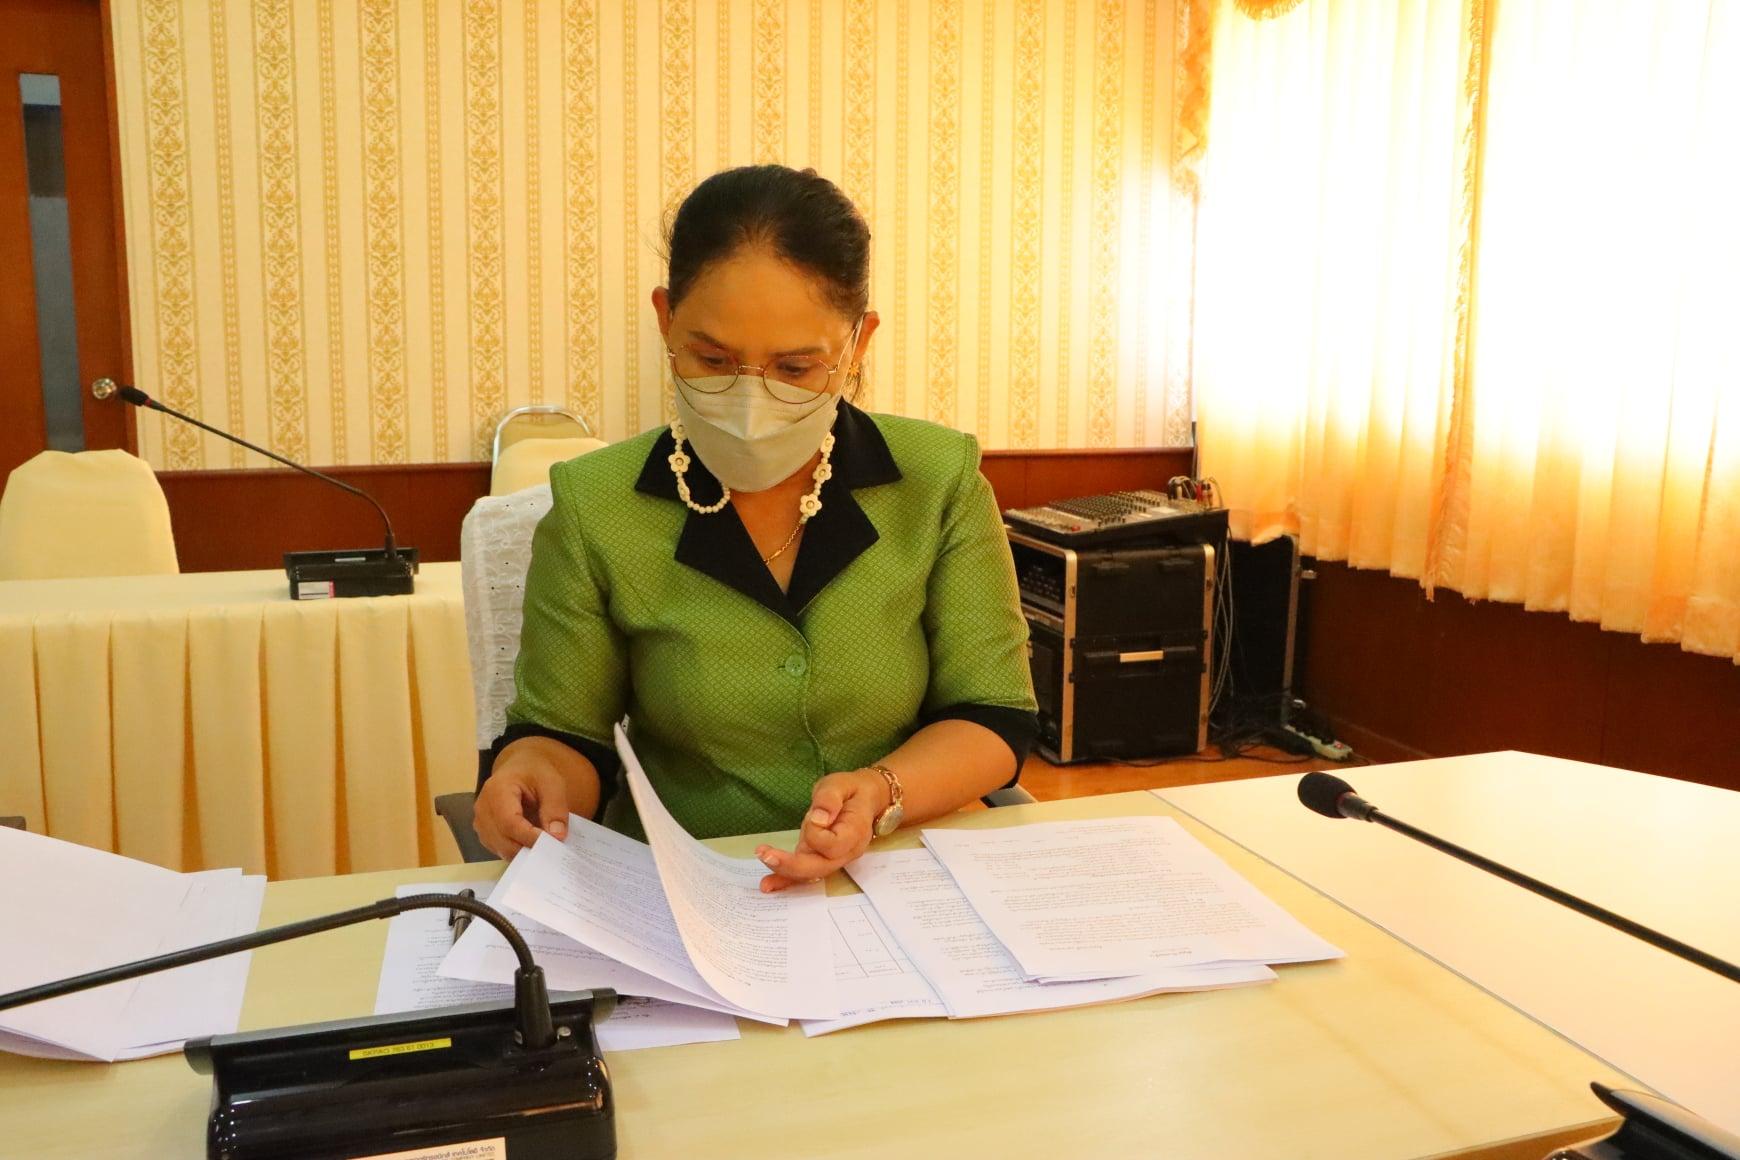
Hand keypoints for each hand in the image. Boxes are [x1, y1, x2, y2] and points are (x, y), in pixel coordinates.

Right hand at [472, 747, 570, 861]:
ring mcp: (481, 823)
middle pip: (503, 840)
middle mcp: (483, 809)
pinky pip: (501, 850)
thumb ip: (555, 808)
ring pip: (502, 849)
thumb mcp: (552, 783)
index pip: (509, 823)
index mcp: (496, 790)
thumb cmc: (535, 774)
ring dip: (525, 852)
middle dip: (530, 848)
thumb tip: (557, 836)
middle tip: (553, 849)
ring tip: (545, 847)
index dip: (530, 837)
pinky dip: (519, 852)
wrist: (520, 770)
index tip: (552, 843)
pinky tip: (534, 845)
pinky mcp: (486, 834)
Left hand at [755, 769, 889, 892]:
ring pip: (810, 874)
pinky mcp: (819, 858)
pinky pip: (804, 873)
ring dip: (784, 872)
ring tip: (763, 871)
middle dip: (791, 865)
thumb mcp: (840, 784)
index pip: (832, 844)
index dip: (816, 833)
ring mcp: (833, 859)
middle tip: (766, 855)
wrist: (862, 800)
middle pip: (819, 868)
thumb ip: (829, 798)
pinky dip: (786, 880)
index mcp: (855, 833)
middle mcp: (845, 853)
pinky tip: (769, 885)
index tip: (812, 815)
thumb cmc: (851, 790)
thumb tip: (818, 818)